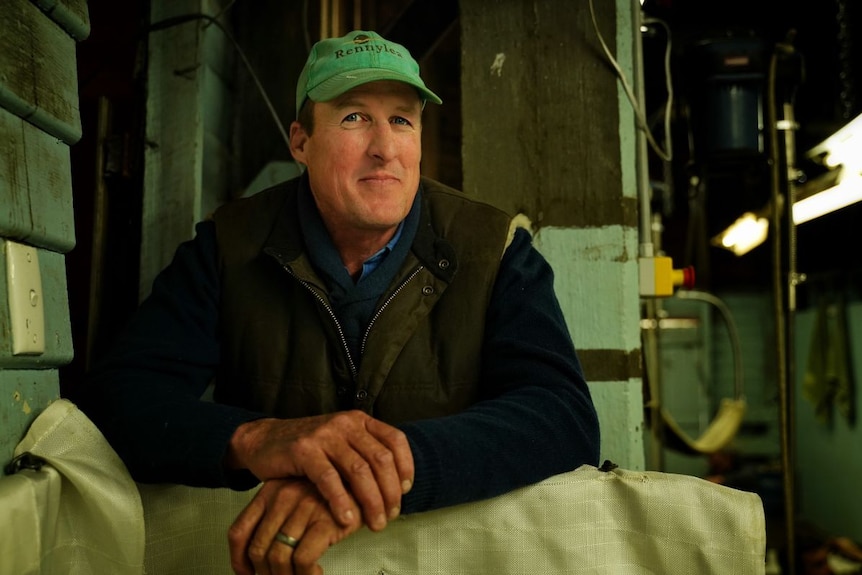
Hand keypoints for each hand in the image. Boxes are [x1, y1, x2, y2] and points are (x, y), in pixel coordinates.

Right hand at [226, 410, 412, 530]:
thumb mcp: (341, 443)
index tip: (405, 491)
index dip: (406, 466)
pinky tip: (346, 519)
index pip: (395, 440)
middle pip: (380, 459)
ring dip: (371, 501)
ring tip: (374, 523)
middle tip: (391, 516)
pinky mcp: (303, 450)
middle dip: (390, 492)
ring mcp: (324, 435)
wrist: (264, 440)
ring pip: (359, 470)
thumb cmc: (308, 449)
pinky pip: (329, 479)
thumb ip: (365, 455)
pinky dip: (341, 501)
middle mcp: (345, 424)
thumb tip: (398, 486)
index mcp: (359, 420)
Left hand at [228, 478, 360, 574]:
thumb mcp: (297, 498)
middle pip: (258, 550)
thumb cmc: (334, 492)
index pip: (238, 532)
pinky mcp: (326, 520)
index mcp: (270, 490)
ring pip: (278, 558)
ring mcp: (304, 507)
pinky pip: (303, 560)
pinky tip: (316, 573)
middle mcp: (283, 496)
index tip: (247, 574)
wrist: (369, 480)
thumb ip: (277, 519)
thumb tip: (257, 560)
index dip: (238, 561)